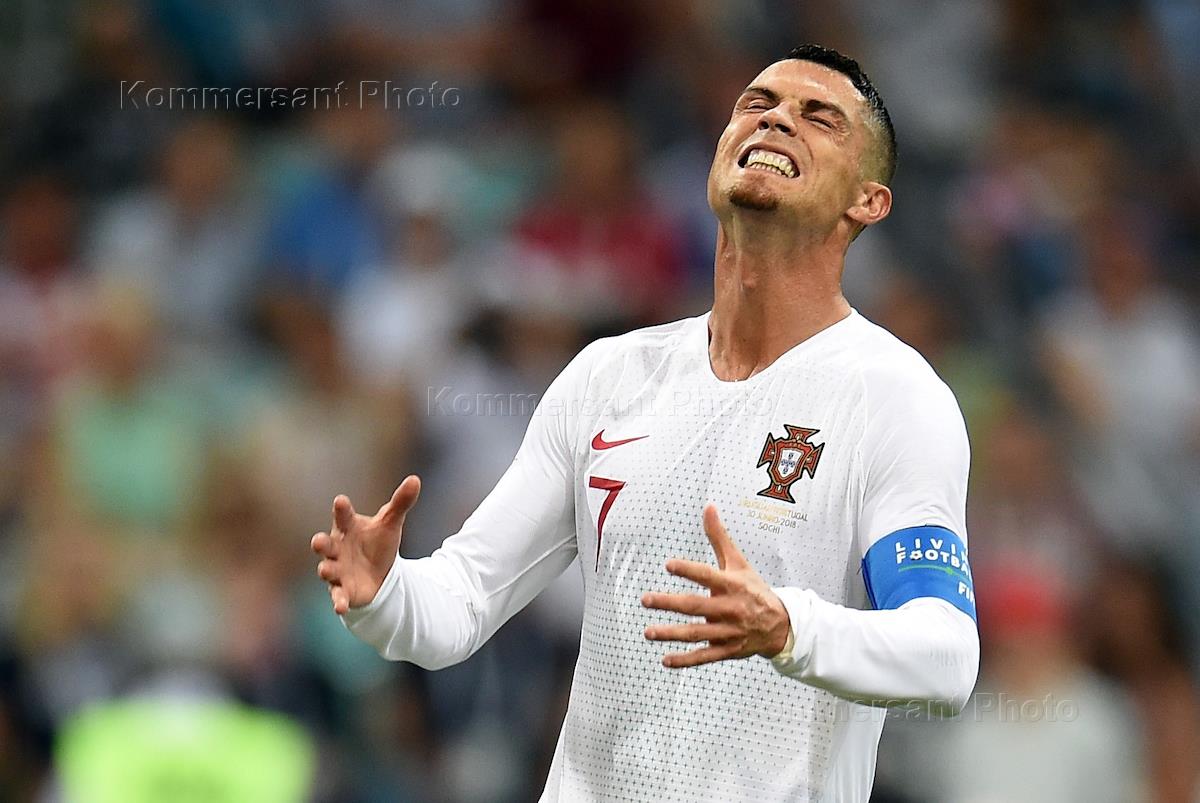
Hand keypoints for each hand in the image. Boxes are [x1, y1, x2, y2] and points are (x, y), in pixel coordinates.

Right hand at [311, 475, 420, 614]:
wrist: (377, 573)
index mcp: (347, 527)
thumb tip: (415, 479)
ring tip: (325, 569)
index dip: (341, 509)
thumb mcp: (390, 523)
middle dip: (320, 543)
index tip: (340, 501)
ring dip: (325, 569)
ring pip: (326, 569)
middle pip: (325, 544)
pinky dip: (338, 601)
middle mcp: (337, 548)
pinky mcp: (342, 590)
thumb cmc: (377, 542)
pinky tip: (340, 606)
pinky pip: (337, 596)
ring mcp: (337, 570)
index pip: (343, 515)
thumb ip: (400, 502)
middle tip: (317, 541)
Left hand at [642, 504, 790, 667]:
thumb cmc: (754, 589)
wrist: (781, 625)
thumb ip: (719, 538)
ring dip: (672, 634)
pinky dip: (686, 660)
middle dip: (670, 603)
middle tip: (646, 600)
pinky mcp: (728, 650)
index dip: (688, 570)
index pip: (707, 575)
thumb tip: (708, 507)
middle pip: (696, 606)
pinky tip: (665, 659)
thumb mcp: (739, 562)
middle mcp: (730, 609)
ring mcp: (729, 632)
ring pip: (697, 634)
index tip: (668, 565)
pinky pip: (705, 657)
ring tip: (649, 632)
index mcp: (732, 585)